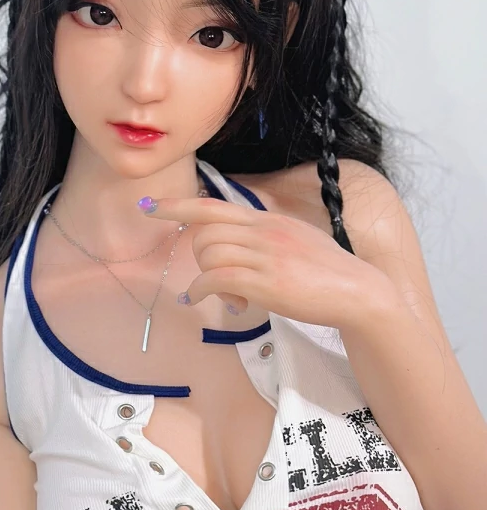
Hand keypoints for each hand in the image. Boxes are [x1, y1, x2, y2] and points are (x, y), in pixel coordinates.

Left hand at [137, 195, 395, 329]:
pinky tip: (221, 304)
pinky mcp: (264, 281)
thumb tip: (236, 242)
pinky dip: (204, 293)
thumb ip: (265, 235)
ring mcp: (263, 255)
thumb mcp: (295, 239)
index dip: (179, 206)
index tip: (151, 208)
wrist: (358, 292)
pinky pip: (216, 279)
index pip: (214, 205)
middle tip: (220, 283)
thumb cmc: (328, 271)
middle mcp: (262, 231)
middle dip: (202, 260)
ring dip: (209, 280)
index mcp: (267, 219)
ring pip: (208, 255)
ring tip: (232, 298)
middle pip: (204, 234)